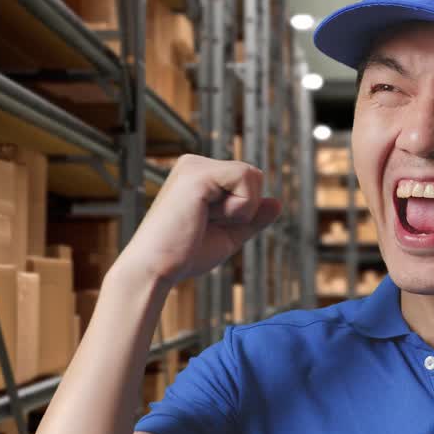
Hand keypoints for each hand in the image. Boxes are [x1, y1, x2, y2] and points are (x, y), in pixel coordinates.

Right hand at [113, 155, 280, 287]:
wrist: (155, 269)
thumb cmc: (185, 255)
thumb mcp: (228, 235)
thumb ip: (252, 218)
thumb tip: (278, 202)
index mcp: (199, 174)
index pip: (248, 181)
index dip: (244, 210)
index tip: (209, 226)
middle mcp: (195, 163)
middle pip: (254, 175)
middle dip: (245, 208)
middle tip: (207, 224)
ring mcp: (195, 166)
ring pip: (253, 176)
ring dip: (241, 209)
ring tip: (205, 220)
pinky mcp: (198, 174)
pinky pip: (246, 179)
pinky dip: (239, 208)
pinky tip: (206, 217)